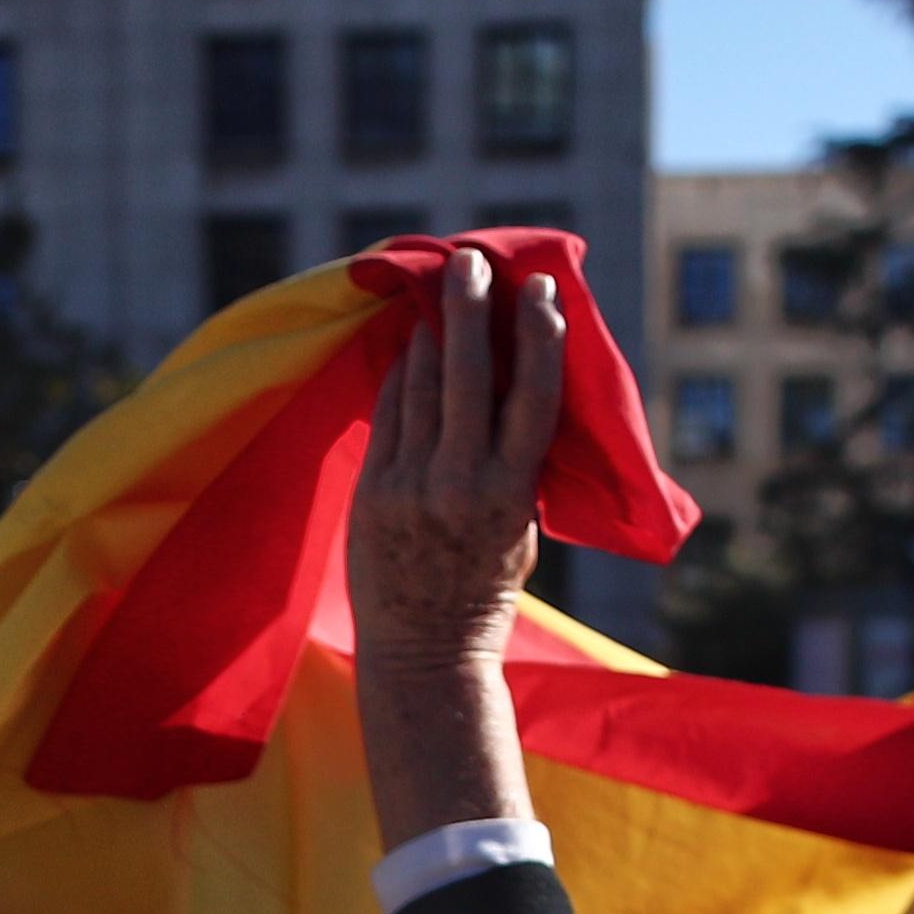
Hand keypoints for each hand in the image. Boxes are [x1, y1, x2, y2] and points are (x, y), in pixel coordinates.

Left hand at [348, 246, 565, 672]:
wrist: (425, 653)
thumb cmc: (485, 588)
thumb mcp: (522, 528)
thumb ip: (518, 464)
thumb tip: (513, 388)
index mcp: (512, 494)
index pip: (532, 395)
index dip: (538, 336)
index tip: (540, 290)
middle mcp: (460, 482)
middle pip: (466, 373)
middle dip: (470, 309)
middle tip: (471, 261)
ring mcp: (411, 484)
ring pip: (422, 385)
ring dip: (433, 331)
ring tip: (442, 291)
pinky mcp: (373, 490)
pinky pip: (389, 412)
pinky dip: (401, 373)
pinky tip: (412, 346)